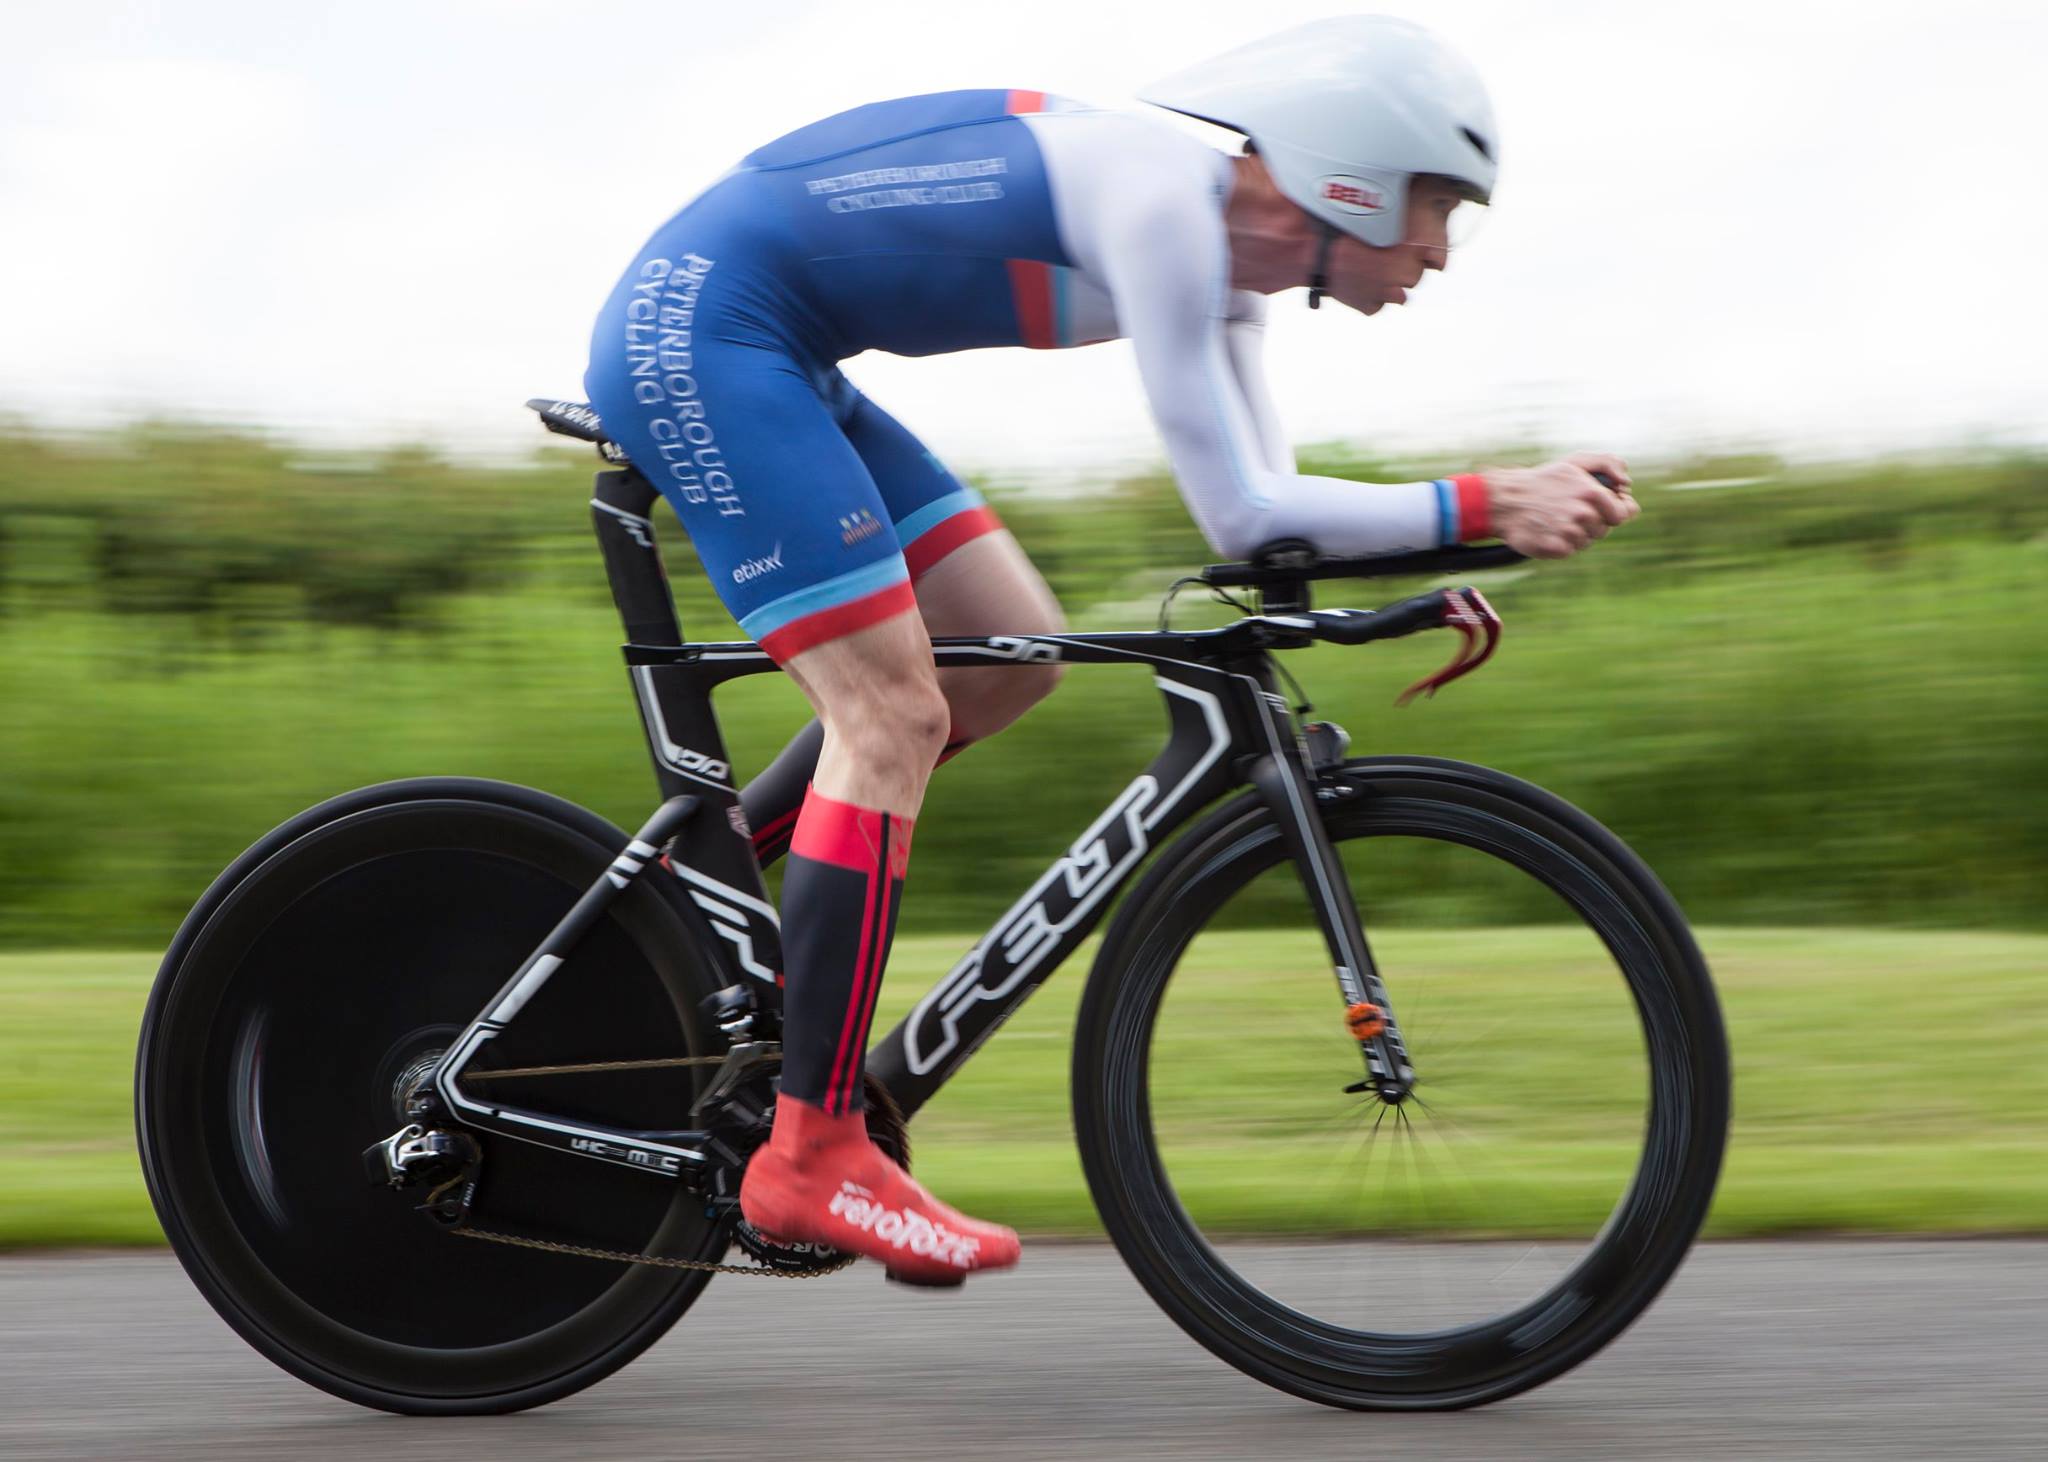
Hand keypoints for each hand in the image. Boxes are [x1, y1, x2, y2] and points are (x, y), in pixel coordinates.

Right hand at [1482, 452, 1637, 558]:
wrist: (1504, 501)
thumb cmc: (1543, 481)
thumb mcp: (1575, 463)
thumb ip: (1607, 465)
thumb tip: (1627, 483)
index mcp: (1591, 492)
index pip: (1621, 514)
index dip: (1611, 513)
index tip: (1597, 510)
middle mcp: (1582, 513)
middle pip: (1602, 530)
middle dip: (1590, 523)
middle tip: (1567, 512)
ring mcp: (1568, 532)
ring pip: (1586, 541)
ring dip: (1574, 535)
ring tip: (1555, 521)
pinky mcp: (1554, 548)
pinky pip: (1569, 551)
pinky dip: (1560, 545)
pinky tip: (1547, 532)